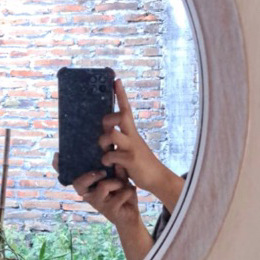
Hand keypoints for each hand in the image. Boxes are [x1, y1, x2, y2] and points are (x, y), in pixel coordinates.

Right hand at [53, 156, 153, 259]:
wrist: (130, 216)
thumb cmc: (121, 195)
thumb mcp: (118, 179)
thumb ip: (116, 170)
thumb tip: (115, 160)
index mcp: (87, 186)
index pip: (69, 178)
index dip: (59, 168)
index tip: (56, 157)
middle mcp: (88, 195)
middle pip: (78, 184)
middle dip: (91, 175)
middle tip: (103, 172)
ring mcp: (97, 204)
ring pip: (103, 186)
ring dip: (118, 182)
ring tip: (124, 185)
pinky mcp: (109, 210)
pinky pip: (120, 194)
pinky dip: (129, 191)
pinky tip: (131, 191)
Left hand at [98, 79, 184, 211]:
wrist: (157, 179)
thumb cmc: (138, 162)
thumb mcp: (128, 147)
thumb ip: (117, 140)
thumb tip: (103, 134)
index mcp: (131, 132)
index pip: (126, 109)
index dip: (121, 95)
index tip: (116, 80)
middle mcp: (132, 136)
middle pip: (120, 116)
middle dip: (108, 119)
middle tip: (105, 130)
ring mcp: (132, 147)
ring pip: (112, 134)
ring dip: (103, 141)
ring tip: (104, 150)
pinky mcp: (131, 160)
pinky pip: (112, 155)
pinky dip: (106, 159)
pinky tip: (108, 164)